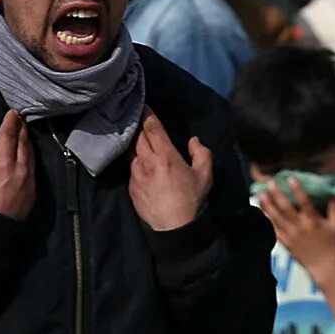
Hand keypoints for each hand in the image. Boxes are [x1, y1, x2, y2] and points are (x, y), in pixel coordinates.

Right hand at [0, 109, 35, 219]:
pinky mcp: (33, 195)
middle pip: (24, 143)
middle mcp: (20, 170)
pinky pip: (34, 171)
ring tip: (24, 135)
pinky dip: (31, 159)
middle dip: (22, 130)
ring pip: (32, 157)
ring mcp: (29, 183)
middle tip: (21, 120)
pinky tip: (27, 159)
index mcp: (3, 163)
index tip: (13, 112)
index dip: (10, 122)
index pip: (9, 135)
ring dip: (28, 144)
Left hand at [127, 113, 213, 231]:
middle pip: (137, 136)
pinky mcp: (130, 186)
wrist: (175, 229)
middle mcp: (147, 162)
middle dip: (136, 123)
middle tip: (134, 112)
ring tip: (131, 132)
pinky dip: (131, 159)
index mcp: (166, 156)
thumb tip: (193, 141)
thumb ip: (202, 153)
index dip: (146, 113)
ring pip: (130, 150)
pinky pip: (129, 167)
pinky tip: (134, 157)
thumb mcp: (205, 175)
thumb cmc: (192, 201)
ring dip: (131, 140)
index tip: (142, 104)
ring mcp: (136, 175)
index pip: (152, 128)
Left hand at [256, 175, 334, 272]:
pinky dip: (267, 220)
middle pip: (286, 209)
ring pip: (276, 218)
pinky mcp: (285, 243)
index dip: (297, 190)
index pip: (305, 203)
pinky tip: (261, 210)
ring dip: (268, 205)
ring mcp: (291, 235)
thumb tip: (332, 193)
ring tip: (260, 194)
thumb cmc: (331, 244)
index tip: (290, 179)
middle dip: (277, 195)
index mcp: (313, 222)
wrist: (323, 266)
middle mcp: (300, 227)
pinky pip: (273, 230)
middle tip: (269, 183)